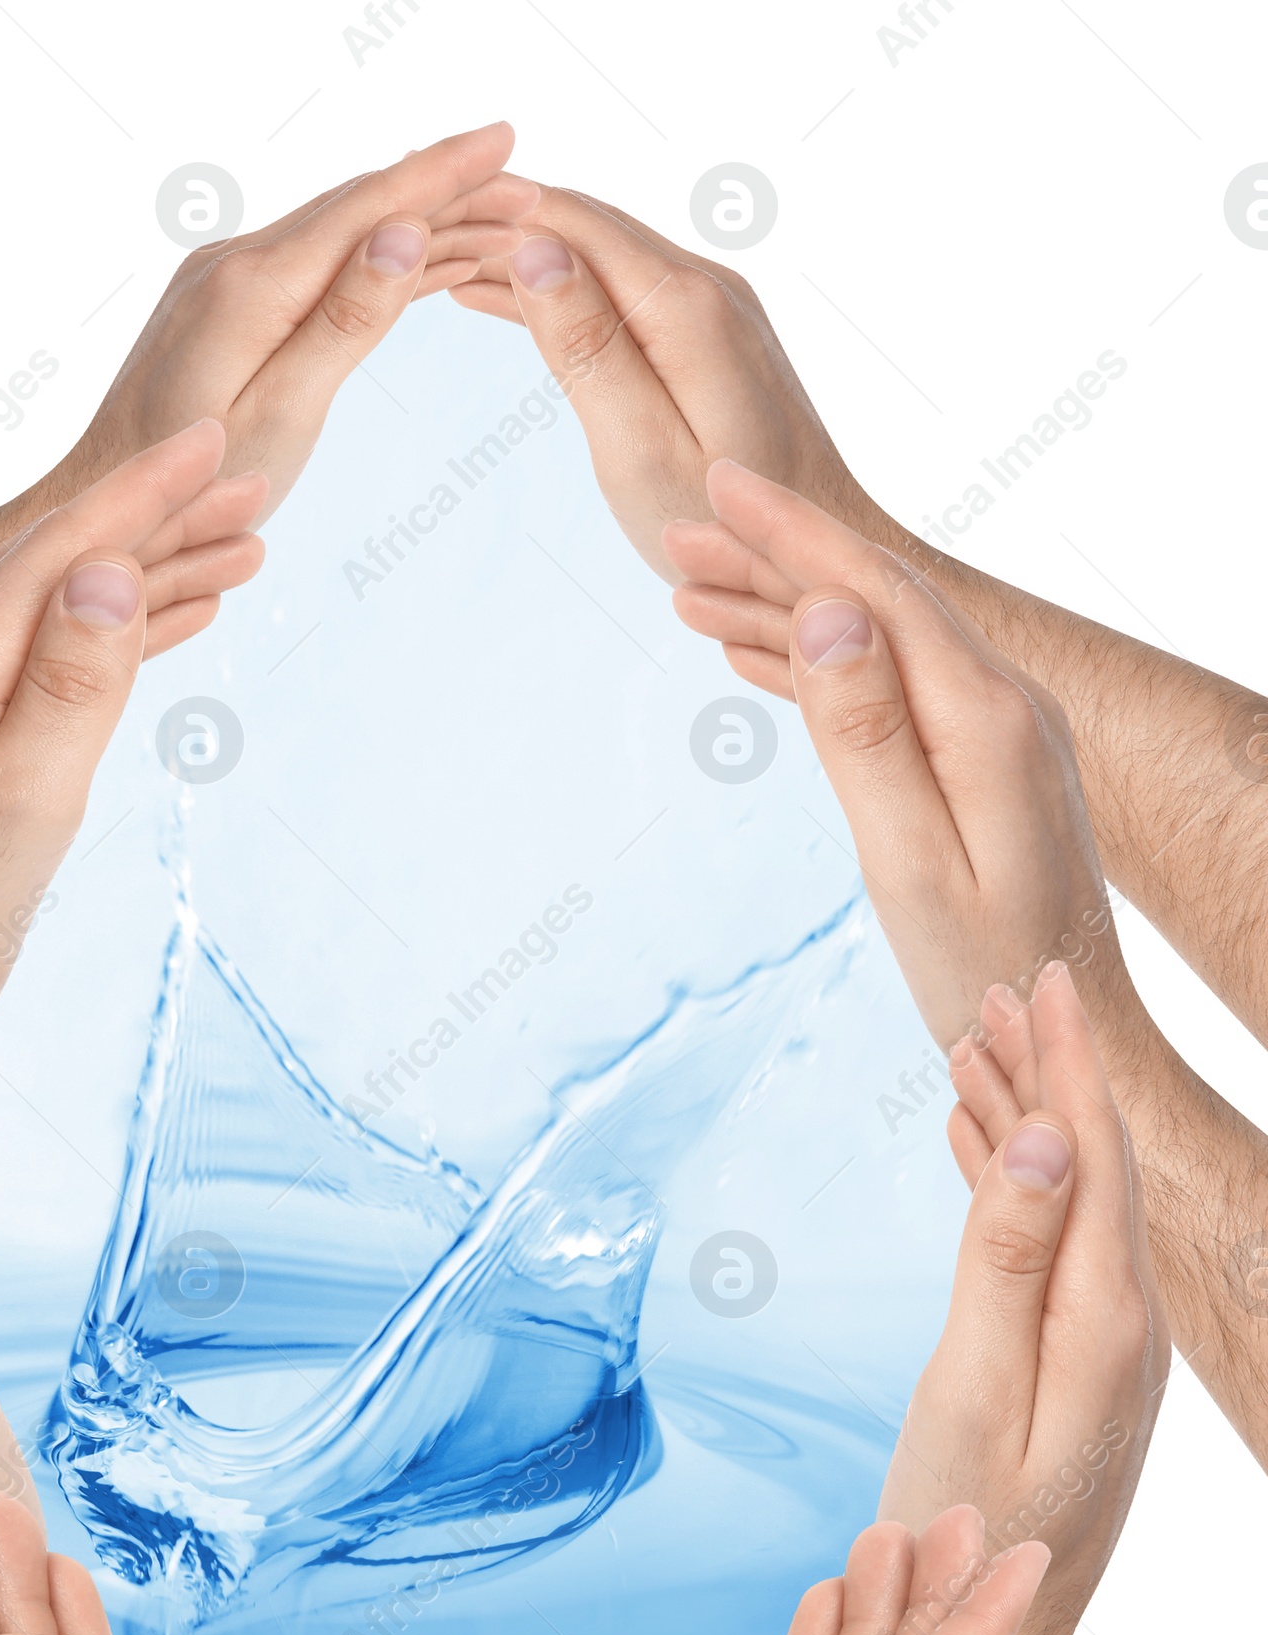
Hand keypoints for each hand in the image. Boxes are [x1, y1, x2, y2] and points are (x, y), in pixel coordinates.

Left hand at [0, 419, 262, 1025]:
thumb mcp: (24, 812)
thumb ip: (68, 689)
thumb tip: (107, 571)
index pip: (58, 553)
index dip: (138, 495)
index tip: (210, 444)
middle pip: (61, 563)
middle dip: (157, 519)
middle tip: (249, 482)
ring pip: (60, 605)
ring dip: (149, 571)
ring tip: (237, 545)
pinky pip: (48, 653)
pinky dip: (115, 629)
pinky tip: (166, 615)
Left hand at [61, 123, 538, 518]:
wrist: (109, 505)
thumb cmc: (194, 485)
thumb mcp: (282, 413)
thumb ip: (344, 322)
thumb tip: (402, 233)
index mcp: (249, 285)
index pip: (366, 209)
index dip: (444, 174)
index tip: (509, 141)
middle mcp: (234, 263)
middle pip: (361, 211)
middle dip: (449, 193)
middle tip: (531, 186)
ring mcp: (229, 282)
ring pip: (345, 236)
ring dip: (423, 225)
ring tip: (502, 220)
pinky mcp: (232, 309)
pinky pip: (319, 269)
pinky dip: (378, 263)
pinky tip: (426, 261)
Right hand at [450, 187, 877, 578]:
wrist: (814, 555)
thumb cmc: (724, 527)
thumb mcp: (639, 449)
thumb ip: (587, 347)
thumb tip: (532, 248)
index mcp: (683, 306)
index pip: (570, 221)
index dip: (490, 215)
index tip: (416, 226)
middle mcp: (706, 286)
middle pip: (584, 225)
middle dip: (498, 224)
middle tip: (407, 242)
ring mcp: (713, 309)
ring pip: (598, 254)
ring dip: (521, 257)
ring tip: (435, 266)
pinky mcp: (709, 340)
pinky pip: (619, 291)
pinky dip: (559, 292)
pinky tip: (500, 299)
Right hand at [665, 460, 1131, 1051]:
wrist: (1071, 1032)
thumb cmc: (985, 972)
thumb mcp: (911, 864)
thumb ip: (868, 735)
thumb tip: (825, 613)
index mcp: (986, 720)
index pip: (877, 594)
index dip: (794, 537)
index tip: (721, 487)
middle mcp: (1003, 705)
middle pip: (874, 601)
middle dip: (774, 559)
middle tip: (679, 531)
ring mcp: (996, 731)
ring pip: (876, 640)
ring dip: (784, 609)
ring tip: (691, 588)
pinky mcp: (981, 763)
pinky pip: (888, 687)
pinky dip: (818, 664)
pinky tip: (761, 654)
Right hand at [883, 961, 1166, 1634]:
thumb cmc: (960, 1526)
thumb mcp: (972, 1389)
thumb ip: (1008, 1260)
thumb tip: (1042, 1139)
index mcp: (1101, 1320)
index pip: (1091, 1158)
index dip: (1063, 1065)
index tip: (1037, 982)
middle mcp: (1117, 1325)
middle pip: (1089, 1166)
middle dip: (1046, 1072)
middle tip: (995, 993)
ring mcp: (1097, 1349)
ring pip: (1066, 1199)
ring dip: (1024, 1120)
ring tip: (972, 1050)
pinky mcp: (1068, 1368)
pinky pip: (1044, 1245)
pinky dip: (1007, 1184)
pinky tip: (975, 1148)